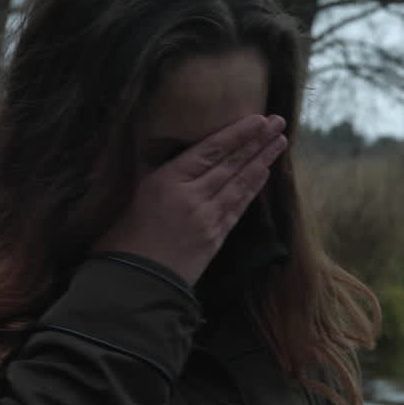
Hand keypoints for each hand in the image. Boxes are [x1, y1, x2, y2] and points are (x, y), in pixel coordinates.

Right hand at [94, 114, 287, 284]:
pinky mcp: (216, 238)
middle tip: (279, 122)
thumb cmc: (123, 241)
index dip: (236, 134)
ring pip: (239, 183)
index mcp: (166, 181)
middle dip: (257, 141)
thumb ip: (157, 174)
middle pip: (230, 163)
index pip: (210, 150)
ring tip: (280, 142)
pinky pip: (238, 207)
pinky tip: (264, 174)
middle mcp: (191, 196)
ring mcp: (207, 218)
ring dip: (262, 161)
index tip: (258, 119)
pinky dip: (252, 188)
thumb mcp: (134, 196)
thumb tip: (175, 156)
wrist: (134, 285)